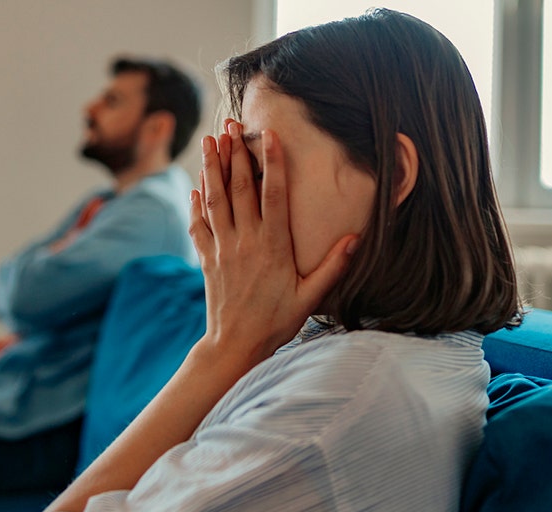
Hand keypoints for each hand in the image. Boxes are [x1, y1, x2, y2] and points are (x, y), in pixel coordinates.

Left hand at [190, 121, 358, 366]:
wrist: (235, 346)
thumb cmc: (277, 322)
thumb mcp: (310, 297)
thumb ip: (333, 266)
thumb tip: (356, 237)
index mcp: (273, 246)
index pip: (273, 195)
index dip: (272, 162)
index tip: (268, 135)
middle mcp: (245, 241)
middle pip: (239, 188)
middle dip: (235, 153)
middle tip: (231, 125)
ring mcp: (223, 248)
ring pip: (215, 199)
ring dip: (212, 167)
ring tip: (209, 140)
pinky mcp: (207, 259)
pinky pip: (199, 224)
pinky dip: (196, 203)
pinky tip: (197, 186)